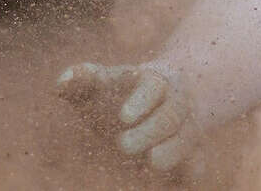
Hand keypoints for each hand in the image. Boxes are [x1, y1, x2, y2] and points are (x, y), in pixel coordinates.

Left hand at [56, 61, 198, 174]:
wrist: (165, 99)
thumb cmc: (119, 91)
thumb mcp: (99, 81)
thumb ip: (79, 79)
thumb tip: (60, 84)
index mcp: (154, 81)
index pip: (152, 87)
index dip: (140, 101)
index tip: (122, 117)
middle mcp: (176, 104)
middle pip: (170, 116)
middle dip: (149, 132)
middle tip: (122, 146)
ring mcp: (188, 128)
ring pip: (187, 139)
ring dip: (172, 152)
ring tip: (152, 162)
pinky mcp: (194, 153)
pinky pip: (199, 162)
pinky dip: (192, 170)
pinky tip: (180, 180)